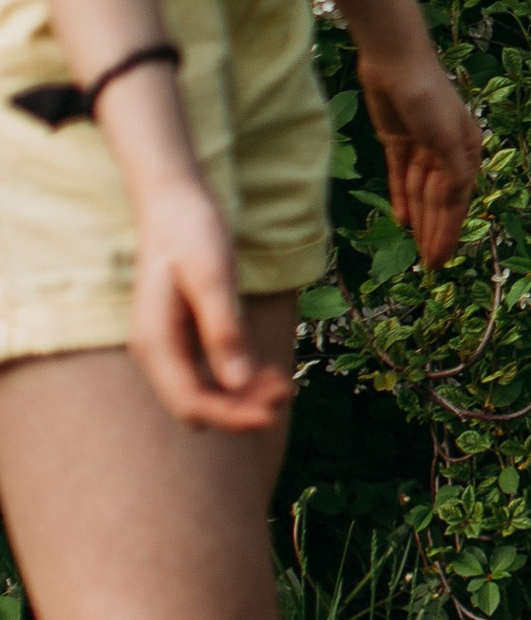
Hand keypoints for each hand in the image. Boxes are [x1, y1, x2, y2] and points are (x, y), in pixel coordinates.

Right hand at [128, 178, 293, 433]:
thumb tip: (237, 383)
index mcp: (155, 342)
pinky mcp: (186, 339)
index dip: (231, 416)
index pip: (190, 402)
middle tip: (287, 390)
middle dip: (240, 408)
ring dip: (243, 397)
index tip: (273, 414)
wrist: (175, 203)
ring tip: (284, 382)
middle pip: (198, 405)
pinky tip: (269, 371)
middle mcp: (157, 352)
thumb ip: (223, 329)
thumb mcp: (212, 277)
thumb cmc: (192, 232)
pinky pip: (211, 374)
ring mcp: (170, 347)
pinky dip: (239, 379)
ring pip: (206, 394)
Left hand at [358, 40, 483, 269]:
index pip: (456, 201)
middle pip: (439, 201)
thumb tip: (458, 202)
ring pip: (420, 193)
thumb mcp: (446, 137)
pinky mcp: (398, 142)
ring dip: (419, 220)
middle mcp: (447, 152)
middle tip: (430, 266)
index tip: (442, 260)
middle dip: (435, 232)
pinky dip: (402, 198)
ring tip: (417, 249)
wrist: (395, 61)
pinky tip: (401, 219)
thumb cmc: (428, 96)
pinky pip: (401, 178)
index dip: (449, 232)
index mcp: (466, 152)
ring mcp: (422, 148)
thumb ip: (453, 172)